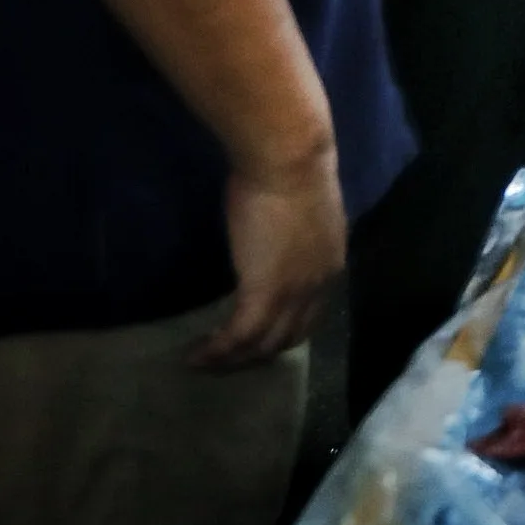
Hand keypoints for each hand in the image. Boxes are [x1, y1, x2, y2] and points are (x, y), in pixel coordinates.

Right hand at [195, 142, 343, 369]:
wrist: (289, 160)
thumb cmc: (290, 170)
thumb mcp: (299, 213)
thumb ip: (292, 234)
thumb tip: (271, 237)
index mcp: (329, 266)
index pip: (310, 315)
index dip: (282, 332)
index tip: (256, 338)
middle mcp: (319, 287)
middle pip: (289, 338)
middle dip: (258, 355)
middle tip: (227, 361)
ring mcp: (294, 293)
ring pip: (264, 345)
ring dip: (233, 360)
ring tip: (204, 364)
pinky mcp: (264, 293)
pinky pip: (240, 336)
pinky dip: (217, 351)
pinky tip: (196, 355)